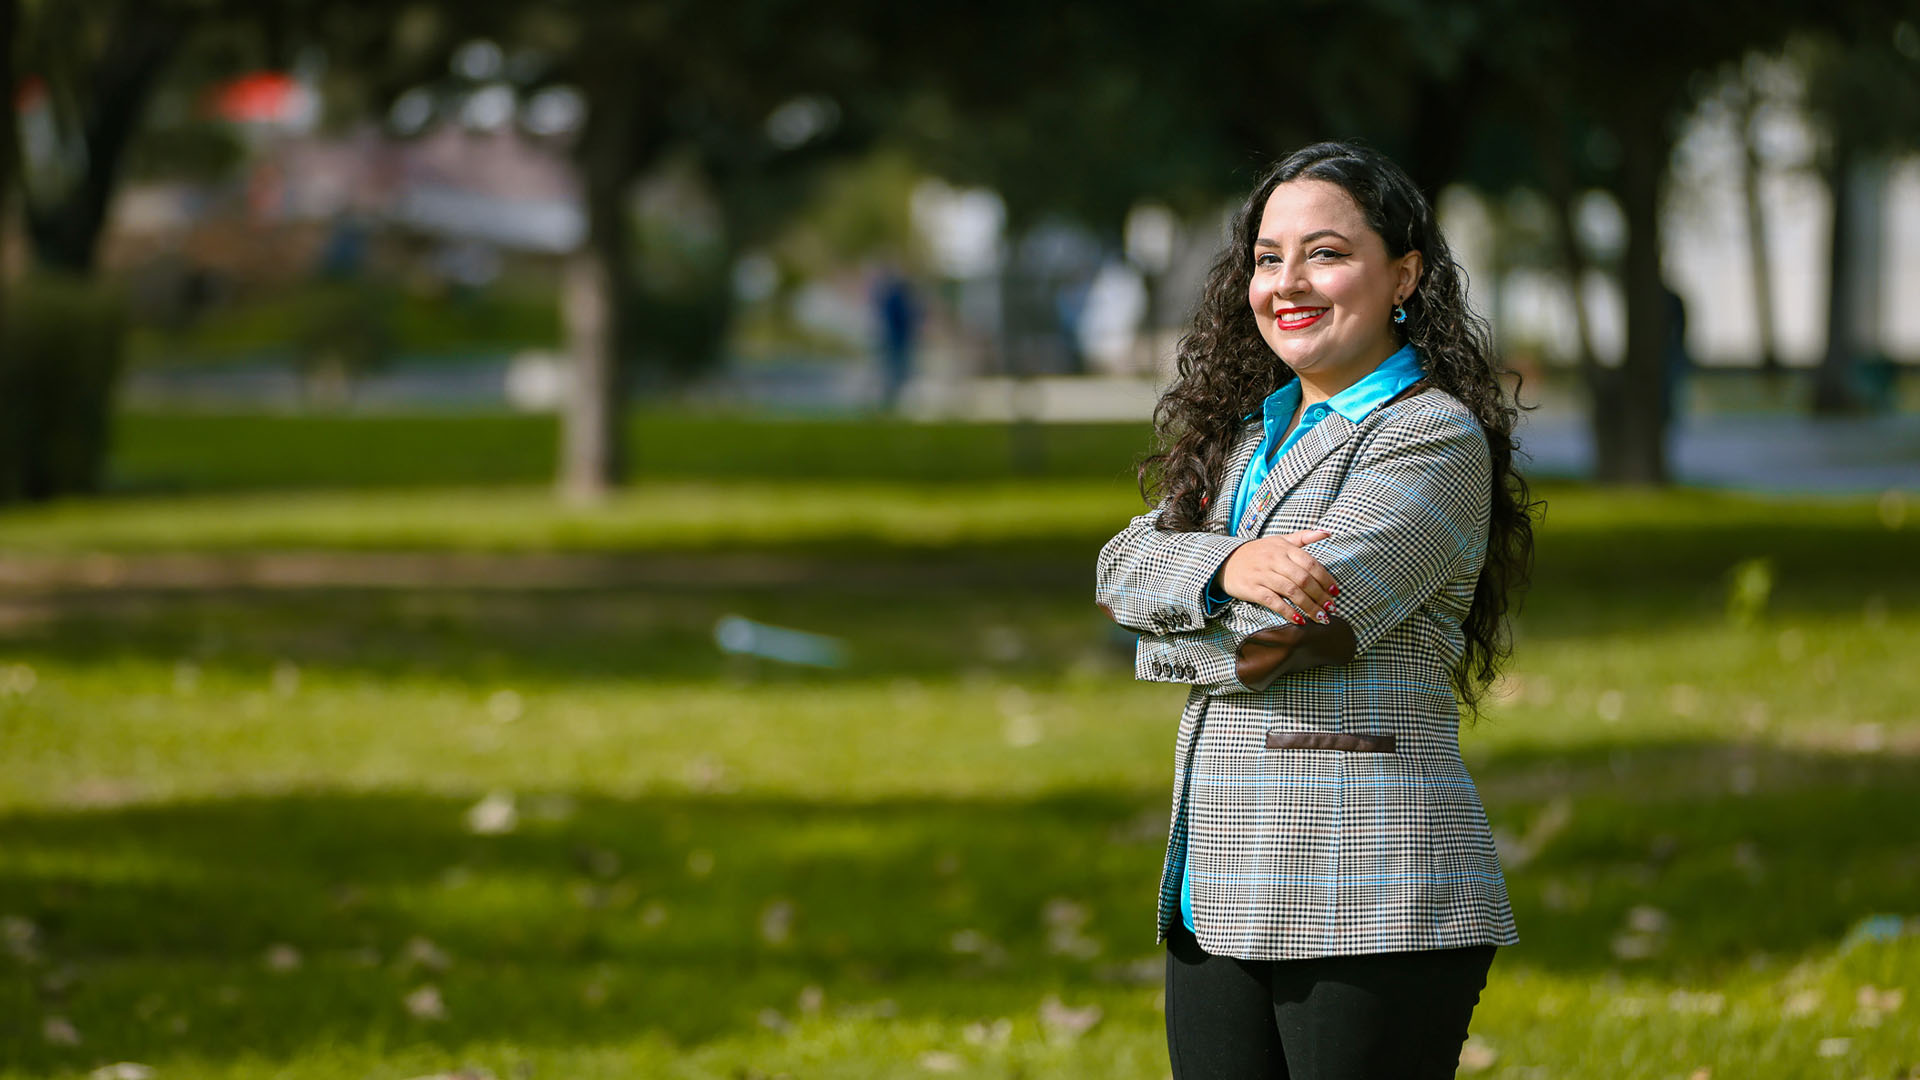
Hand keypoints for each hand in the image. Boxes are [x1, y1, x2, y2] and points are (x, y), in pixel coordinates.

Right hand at [1217, 529, 1339, 623]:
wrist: (1225, 561)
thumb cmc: (1258, 552)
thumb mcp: (1279, 540)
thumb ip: (1303, 537)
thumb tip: (1327, 532)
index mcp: (1284, 548)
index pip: (1310, 563)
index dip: (1325, 578)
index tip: (1335, 592)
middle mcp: (1274, 560)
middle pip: (1303, 579)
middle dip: (1320, 596)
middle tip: (1331, 608)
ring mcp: (1263, 575)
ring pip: (1291, 592)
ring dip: (1309, 606)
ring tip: (1320, 618)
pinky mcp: (1252, 589)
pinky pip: (1273, 602)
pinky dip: (1288, 612)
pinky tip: (1299, 620)